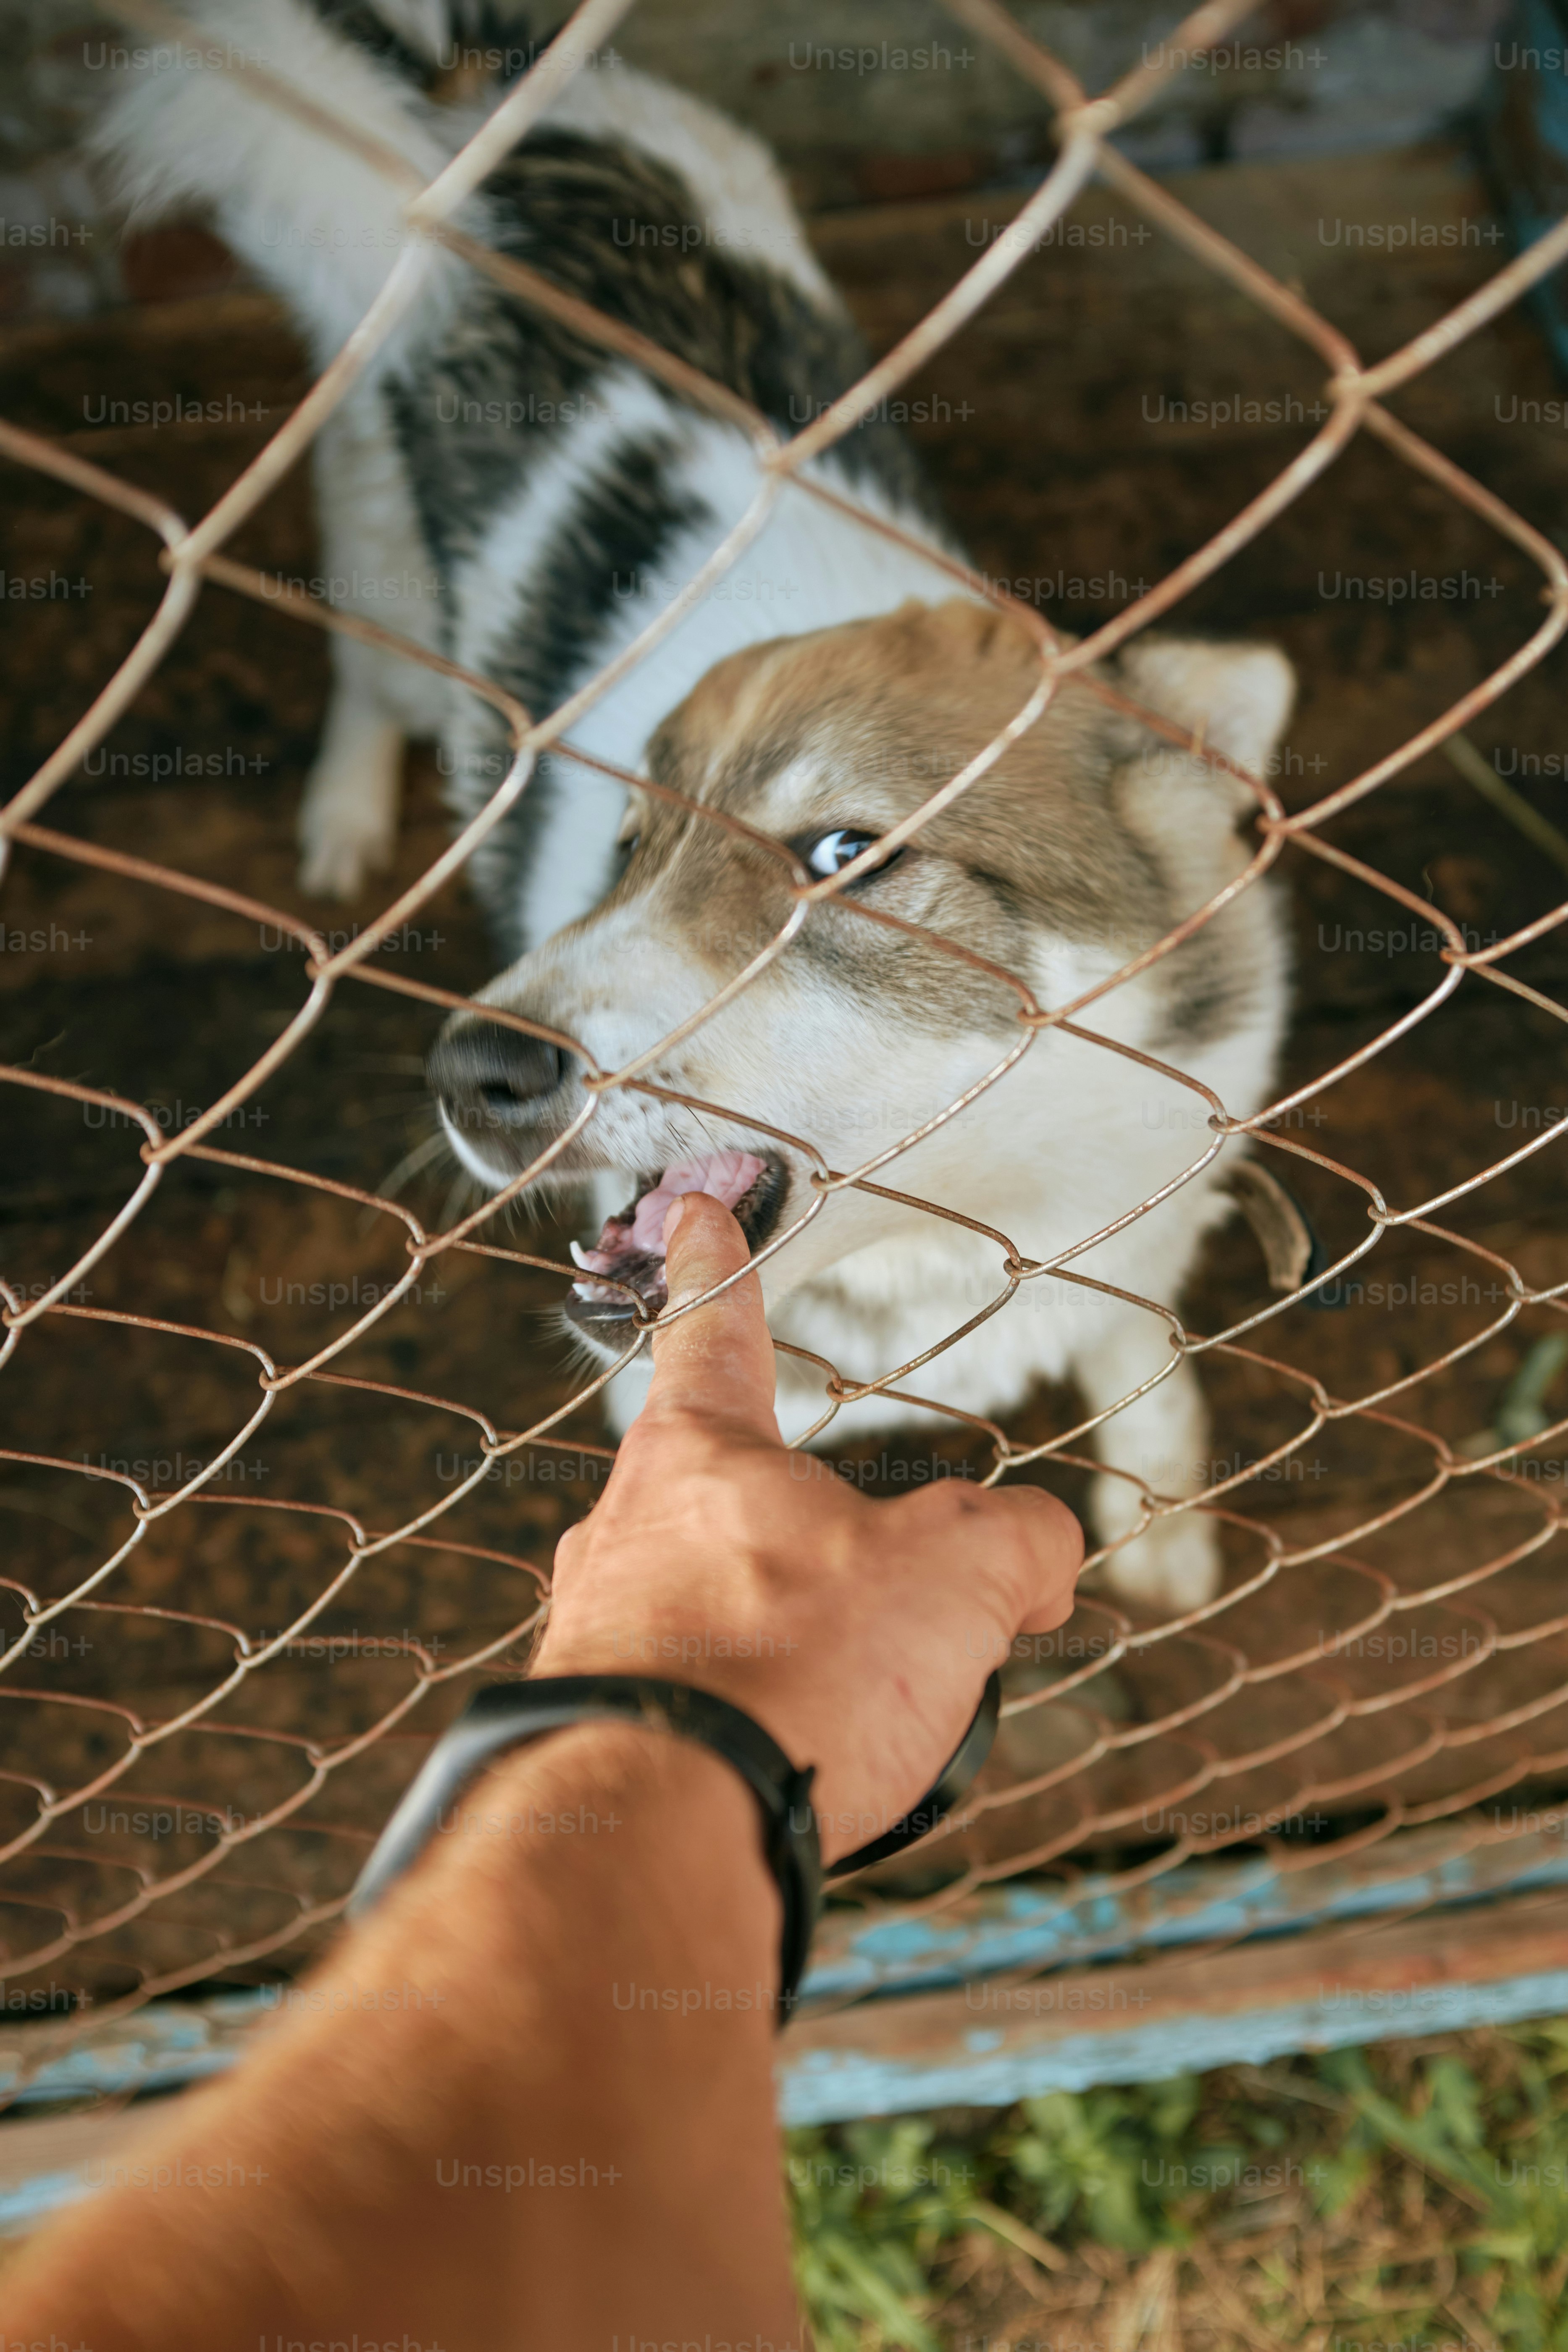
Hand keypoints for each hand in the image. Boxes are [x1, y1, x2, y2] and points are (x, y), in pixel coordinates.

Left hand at [534, 1192, 1081, 1861]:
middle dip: (793, 1531)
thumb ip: (1017, 1540)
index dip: (717, 1265)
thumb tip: (1037, 1557)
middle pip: (718, 1495)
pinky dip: (753, 1728)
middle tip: (861, 1586)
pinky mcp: (588, 1739)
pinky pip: (690, 1709)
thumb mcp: (960, 1575)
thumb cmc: (791, 1673)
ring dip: (779, 1647)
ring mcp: (595, 1637)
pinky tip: (802, 1774)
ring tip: (857, 1717)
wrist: (658, 1838)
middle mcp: (623, 1532)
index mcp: (697, 1454)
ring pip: (704, 1610)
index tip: (693, 1214)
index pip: (714, 1328)